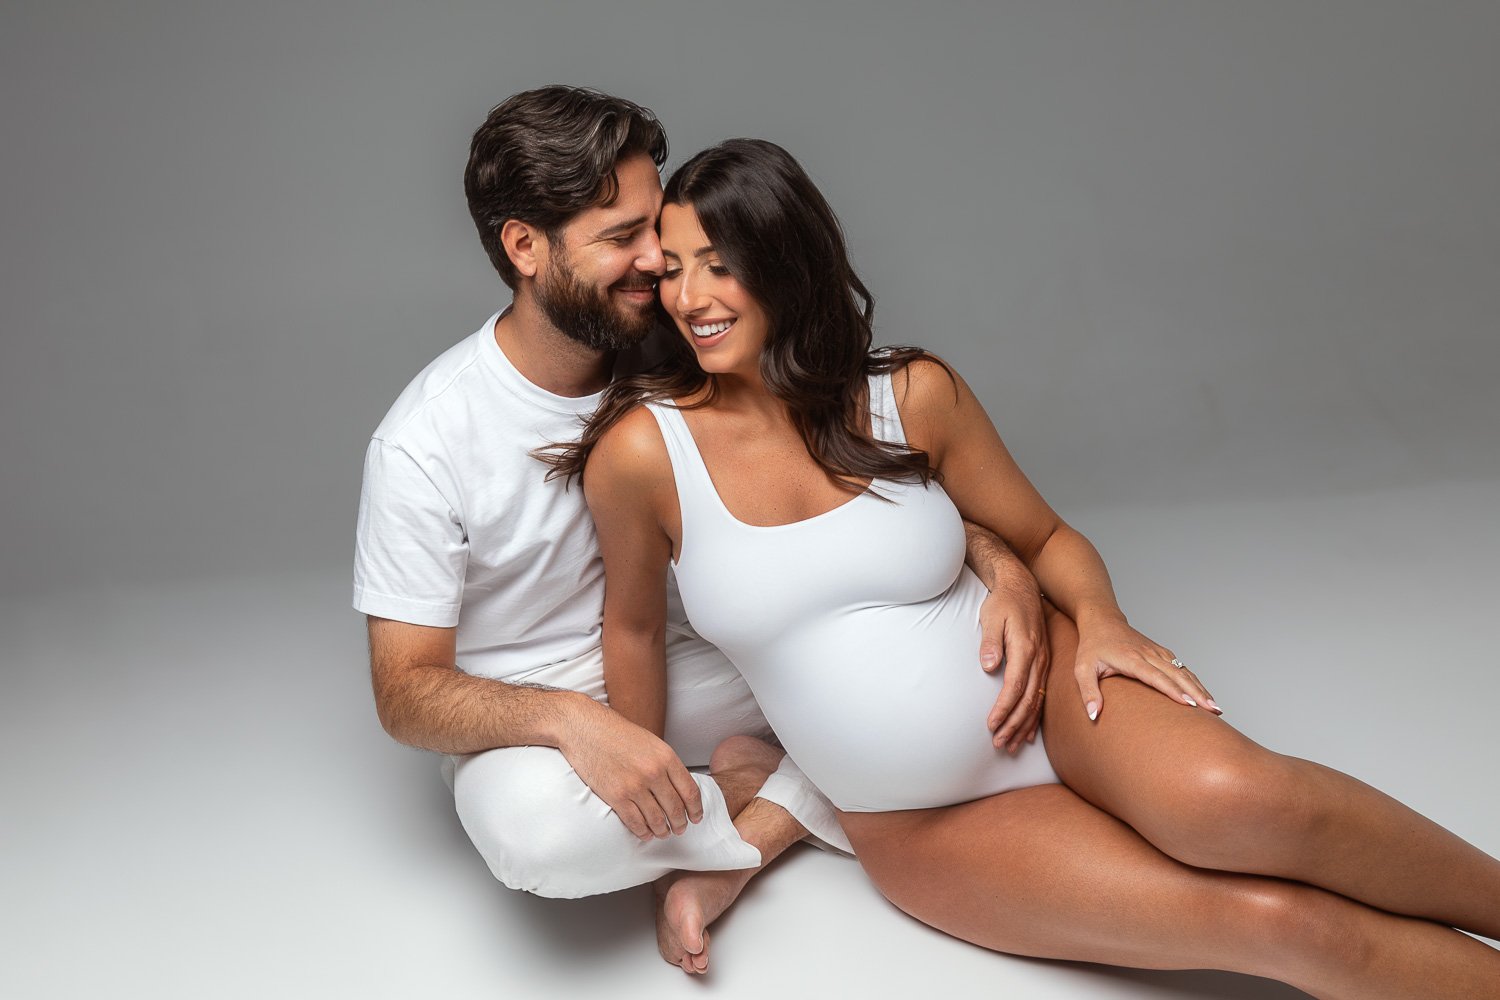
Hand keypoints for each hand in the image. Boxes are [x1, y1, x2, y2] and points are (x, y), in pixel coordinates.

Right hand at [558, 698, 703, 840]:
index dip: (696, 809)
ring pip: (657, 819)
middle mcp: (653, 772)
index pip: (690, 791)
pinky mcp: (616, 796)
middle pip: (675, 808)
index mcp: (666, 757)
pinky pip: (636, 822)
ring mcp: (635, 786)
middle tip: (680, 828)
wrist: (584, 728)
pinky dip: (643, 832)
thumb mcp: (650, 742)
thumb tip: (677, 787)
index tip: (696, 817)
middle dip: (680, 823)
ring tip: (663, 833)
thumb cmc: (616, 732)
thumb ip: (665, 764)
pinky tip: (645, 833)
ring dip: (662, 830)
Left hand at [979, 577, 1050, 752]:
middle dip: (1013, 725)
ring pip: (1036, 701)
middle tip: (999, 744)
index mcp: (1025, 649)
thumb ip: (990, 642)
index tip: (991, 725)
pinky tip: (1028, 733)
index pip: (1015, 686)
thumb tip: (988, 667)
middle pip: (1028, 700)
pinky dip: (1034, 716)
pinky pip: (1041, 695)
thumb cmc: (1004, 602)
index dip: (1003, 708)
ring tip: (1011, 745)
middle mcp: (1038, 659)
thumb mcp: (992, 616)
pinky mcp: (1043, 664)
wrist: (1022, 588)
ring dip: (1023, 726)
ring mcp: (1043, 663)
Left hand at [1072, 616, 1219, 721]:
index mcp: (1131, 659)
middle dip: (1197, 693)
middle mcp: (1148, 654)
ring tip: (1216, 707)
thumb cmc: (1091, 646)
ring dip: (1201, 688)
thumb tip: (1093, 715)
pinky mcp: (1161, 652)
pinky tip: (1204, 694)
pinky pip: (1181, 667)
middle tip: (1214, 710)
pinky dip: (1195, 681)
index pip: (1156, 676)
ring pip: (1183, 671)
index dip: (1174, 691)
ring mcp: (1157, 652)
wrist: (1102, 620)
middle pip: (1177, 675)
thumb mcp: (1082, 669)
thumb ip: (1088, 692)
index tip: (1191, 704)